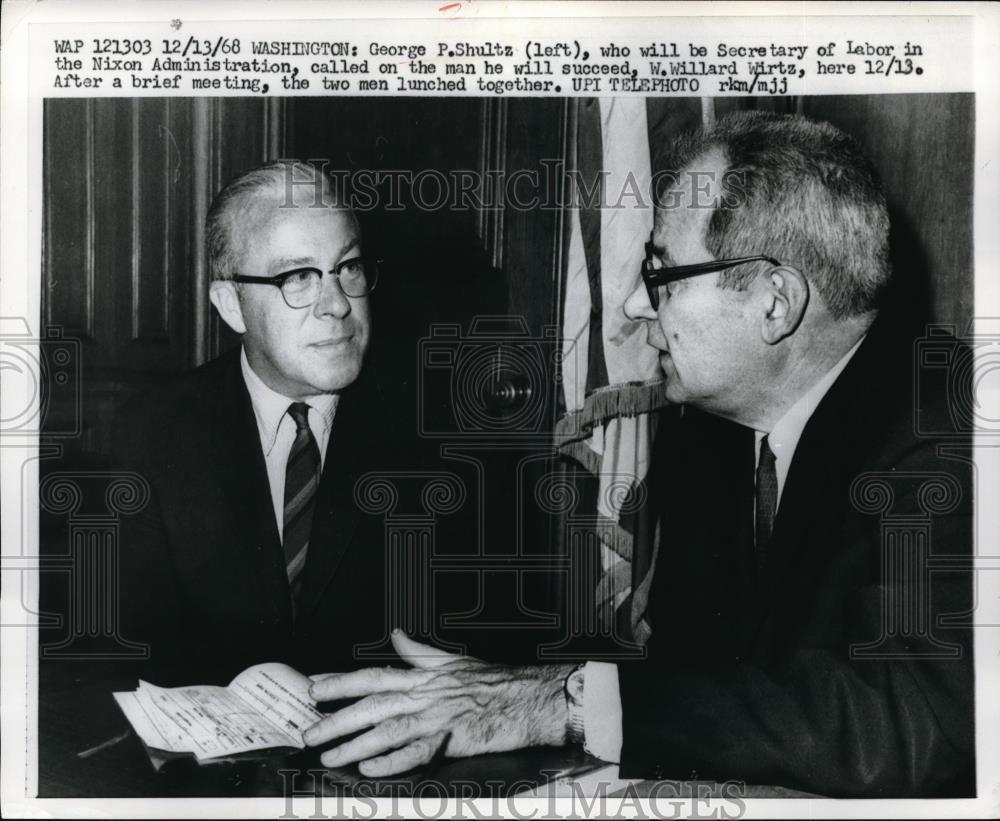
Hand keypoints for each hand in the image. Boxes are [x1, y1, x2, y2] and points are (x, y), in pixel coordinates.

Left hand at [304, 630, 573, 775]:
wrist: (528, 696)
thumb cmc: (495, 681)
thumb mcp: (453, 660)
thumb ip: (420, 652)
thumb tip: (397, 637)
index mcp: (423, 676)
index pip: (373, 676)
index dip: (341, 681)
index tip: (314, 686)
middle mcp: (424, 695)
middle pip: (371, 705)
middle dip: (336, 718)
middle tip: (309, 731)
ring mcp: (436, 717)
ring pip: (385, 729)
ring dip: (354, 742)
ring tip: (329, 755)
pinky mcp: (451, 740)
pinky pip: (416, 751)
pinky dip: (392, 759)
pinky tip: (370, 766)